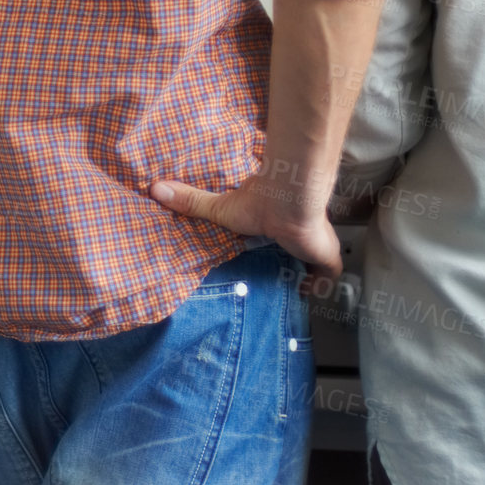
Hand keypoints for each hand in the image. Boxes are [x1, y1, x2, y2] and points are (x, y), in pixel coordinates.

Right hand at [151, 170, 343, 279]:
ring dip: (307, 274)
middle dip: (291, 262)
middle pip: (299, 250)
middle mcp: (300, 231)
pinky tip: (309, 296)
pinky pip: (329, 276)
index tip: (266, 255)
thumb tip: (154, 188)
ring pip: (316, 262)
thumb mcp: (220, 208)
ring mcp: (316, 244)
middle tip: (278, 280)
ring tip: (293, 292)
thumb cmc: (259, 201)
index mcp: (279, 219)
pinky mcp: (326, 257)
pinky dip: (322, 286)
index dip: (275, 244)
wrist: (290, 201)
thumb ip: (191, 201)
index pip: (279, 235)